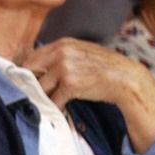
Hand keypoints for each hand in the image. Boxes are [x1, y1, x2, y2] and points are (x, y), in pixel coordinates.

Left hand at [23, 39, 154, 151]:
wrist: (125, 78)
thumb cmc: (103, 68)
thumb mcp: (81, 53)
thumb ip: (60, 56)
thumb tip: (38, 68)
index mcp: (63, 44)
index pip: (32, 57)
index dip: (28, 72)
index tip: (29, 82)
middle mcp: (61, 53)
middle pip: (30, 71)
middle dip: (31, 85)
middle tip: (34, 95)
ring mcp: (65, 68)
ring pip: (40, 87)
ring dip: (43, 97)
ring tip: (48, 103)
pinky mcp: (70, 84)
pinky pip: (53, 100)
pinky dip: (55, 107)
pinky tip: (60, 110)